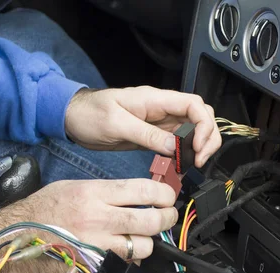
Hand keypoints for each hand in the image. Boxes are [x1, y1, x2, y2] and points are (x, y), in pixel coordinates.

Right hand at [0, 178, 177, 272]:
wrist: (14, 237)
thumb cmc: (40, 210)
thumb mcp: (72, 187)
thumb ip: (105, 191)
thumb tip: (135, 195)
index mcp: (93, 193)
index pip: (143, 190)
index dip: (164, 194)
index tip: (167, 197)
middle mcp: (97, 218)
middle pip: (150, 220)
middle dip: (167, 218)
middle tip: (167, 216)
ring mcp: (96, 246)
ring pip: (143, 246)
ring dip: (148, 242)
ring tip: (143, 237)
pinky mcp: (93, 267)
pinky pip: (124, 265)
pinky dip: (130, 259)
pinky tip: (123, 252)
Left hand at [65, 86, 221, 167]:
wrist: (72, 118)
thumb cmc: (89, 114)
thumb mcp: (116, 124)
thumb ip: (146, 134)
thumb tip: (174, 146)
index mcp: (155, 99)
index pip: (194, 105)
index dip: (203, 126)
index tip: (197, 147)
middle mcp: (161, 109)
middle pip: (200, 116)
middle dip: (207, 138)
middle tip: (198, 160)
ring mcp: (158, 122)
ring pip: (192, 130)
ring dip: (198, 147)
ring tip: (191, 165)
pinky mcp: (153, 135)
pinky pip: (177, 142)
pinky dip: (183, 153)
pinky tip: (179, 165)